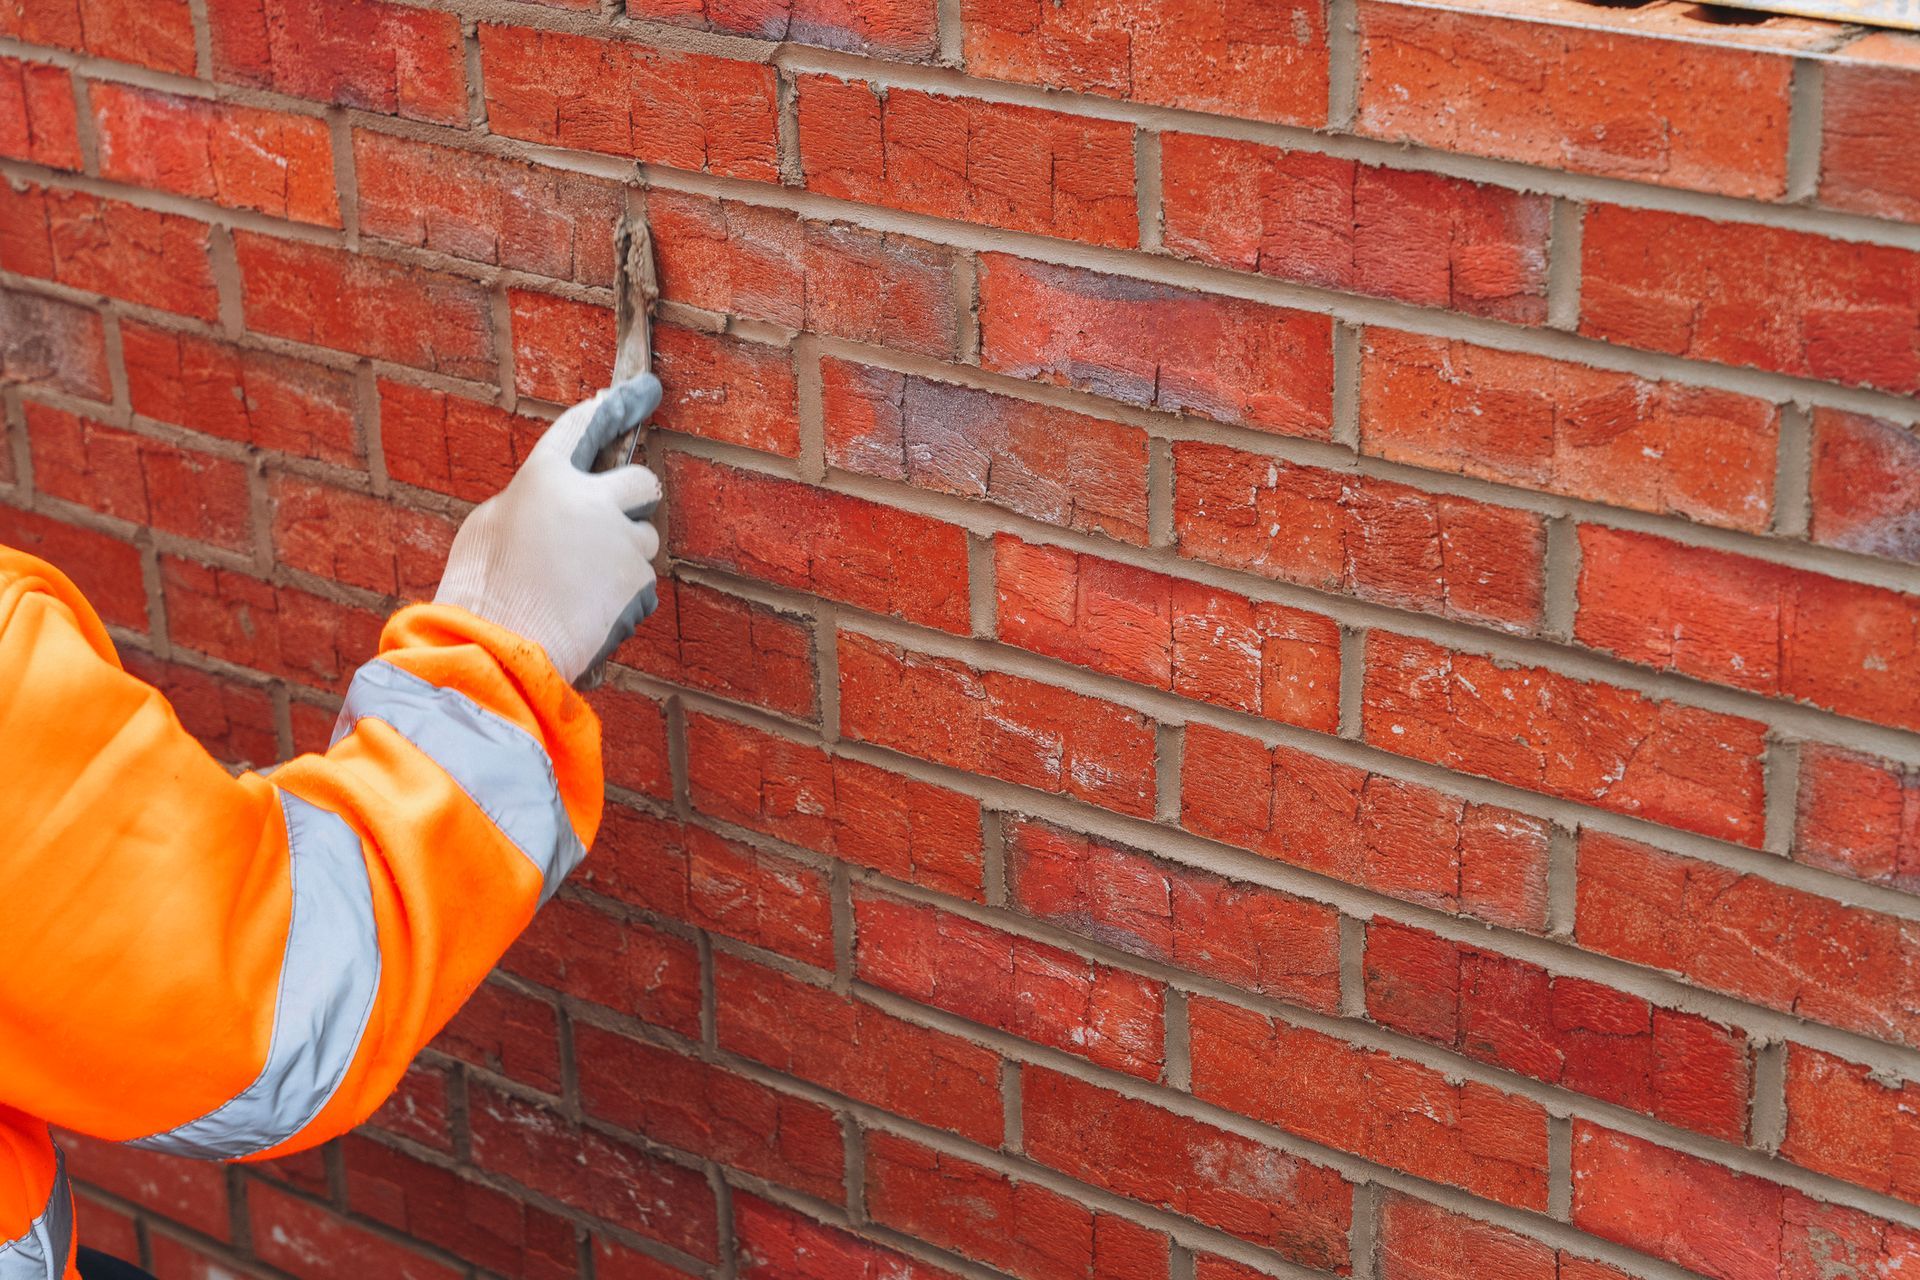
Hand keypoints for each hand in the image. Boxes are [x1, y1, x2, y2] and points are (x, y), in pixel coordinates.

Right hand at [434, 374, 663, 685]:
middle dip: (632, 501)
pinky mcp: (638, 582)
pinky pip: (640, 581)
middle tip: (607, 525)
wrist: (499, 647)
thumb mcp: (487, 526)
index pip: (585, 427)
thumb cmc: (481, 591)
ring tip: (579, 586)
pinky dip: (622, 594)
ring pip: (643, 538)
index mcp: (545, 477)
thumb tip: (551, 504)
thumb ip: (529, 502)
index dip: (614, 407)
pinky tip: (588, 610)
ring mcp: (620, 542)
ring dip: (623, 555)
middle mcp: (592, 501)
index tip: (642, 391)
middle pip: (642, 483)